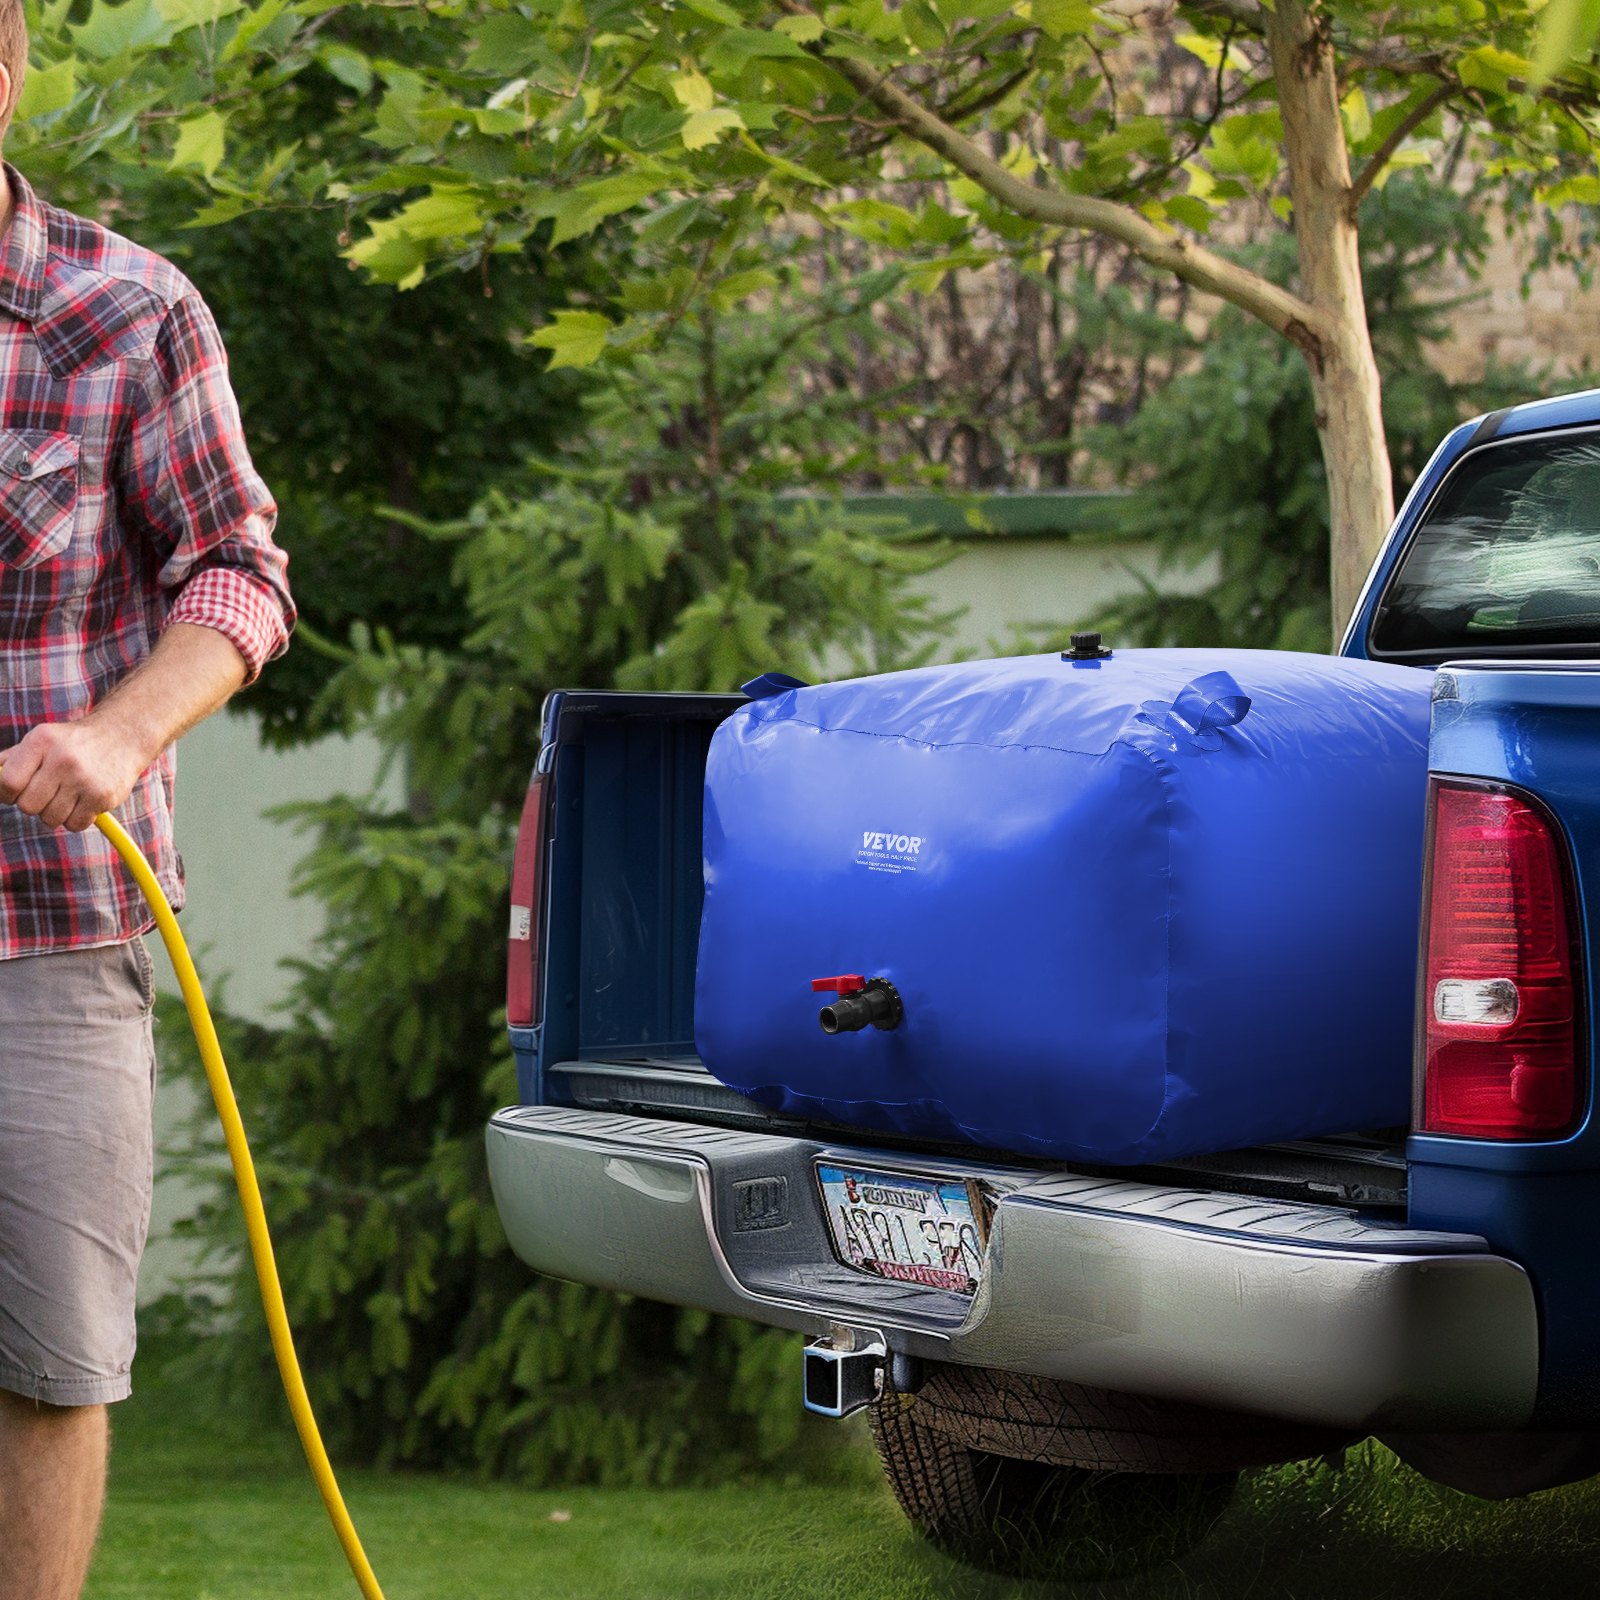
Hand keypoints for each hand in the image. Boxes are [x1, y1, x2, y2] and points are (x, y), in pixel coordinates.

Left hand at [0, 717, 152, 831]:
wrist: (122, 737)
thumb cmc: (72, 742)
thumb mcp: (41, 739)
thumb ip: (10, 760)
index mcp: (41, 741)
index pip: (9, 782)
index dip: (7, 794)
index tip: (15, 793)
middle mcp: (63, 758)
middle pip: (28, 806)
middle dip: (34, 804)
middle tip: (46, 793)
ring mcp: (85, 779)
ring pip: (51, 818)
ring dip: (55, 813)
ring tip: (67, 796)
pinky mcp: (103, 796)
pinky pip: (75, 825)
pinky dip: (76, 819)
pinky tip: (83, 802)